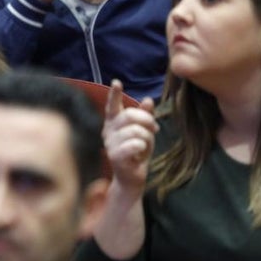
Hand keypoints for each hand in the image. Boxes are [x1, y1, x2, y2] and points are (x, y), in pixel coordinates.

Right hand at [102, 80, 157, 194]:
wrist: (131, 177)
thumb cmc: (136, 153)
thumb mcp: (144, 132)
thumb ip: (144, 116)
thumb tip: (148, 99)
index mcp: (113, 123)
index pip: (113, 106)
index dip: (114, 94)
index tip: (117, 82)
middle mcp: (108, 131)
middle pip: (129, 116)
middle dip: (146, 120)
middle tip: (153, 128)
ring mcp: (110, 144)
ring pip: (135, 131)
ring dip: (147, 138)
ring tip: (143, 147)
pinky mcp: (115, 156)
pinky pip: (135, 144)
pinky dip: (143, 148)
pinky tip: (139, 155)